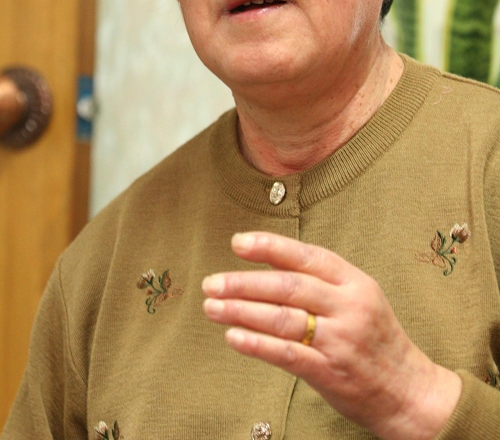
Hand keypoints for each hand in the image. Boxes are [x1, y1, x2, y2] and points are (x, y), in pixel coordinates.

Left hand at [202, 232, 460, 439]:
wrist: (410, 391)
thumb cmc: (376, 339)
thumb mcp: (359, 297)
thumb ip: (321, 280)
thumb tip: (270, 260)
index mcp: (355, 282)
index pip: (307, 256)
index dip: (270, 247)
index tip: (238, 242)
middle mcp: (348, 306)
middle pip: (288, 287)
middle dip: (244, 283)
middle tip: (212, 283)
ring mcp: (340, 340)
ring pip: (283, 318)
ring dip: (241, 311)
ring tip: (212, 307)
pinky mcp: (330, 372)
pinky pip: (287, 354)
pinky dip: (256, 344)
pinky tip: (233, 337)